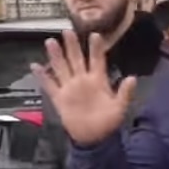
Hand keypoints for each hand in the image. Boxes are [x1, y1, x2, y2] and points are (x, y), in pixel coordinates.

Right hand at [31, 31, 135, 145]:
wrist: (94, 137)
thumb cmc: (109, 121)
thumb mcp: (120, 107)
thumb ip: (125, 92)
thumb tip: (133, 78)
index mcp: (99, 81)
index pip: (97, 60)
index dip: (96, 48)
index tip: (95, 34)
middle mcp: (83, 81)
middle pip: (77, 59)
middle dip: (72, 46)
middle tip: (67, 31)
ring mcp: (70, 88)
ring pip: (62, 68)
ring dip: (56, 56)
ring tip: (51, 41)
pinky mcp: (59, 98)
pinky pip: (49, 85)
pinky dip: (42, 76)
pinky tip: (35, 66)